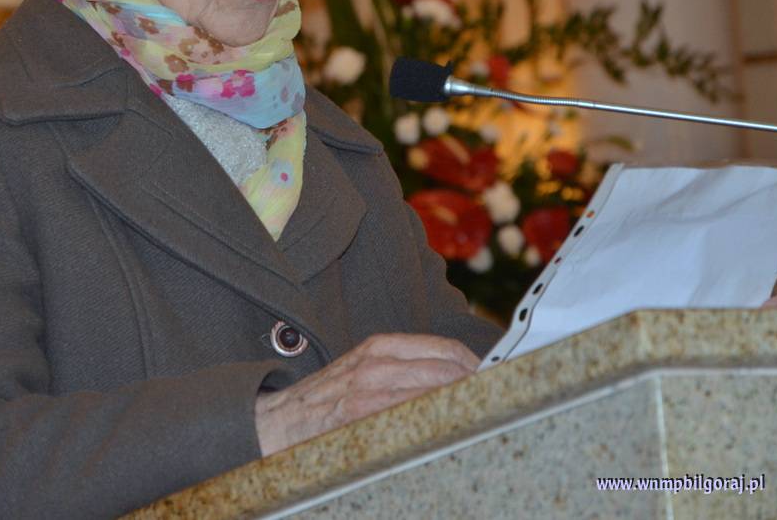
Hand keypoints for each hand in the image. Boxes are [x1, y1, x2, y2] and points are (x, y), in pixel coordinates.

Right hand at [254, 333, 478, 456]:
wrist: (275, 422)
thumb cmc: (322, 403)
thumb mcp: (360, 372)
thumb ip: (399, 371)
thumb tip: (451, 382)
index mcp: (379, 347)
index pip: (445, 349)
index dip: (476, 366)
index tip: (497, 382)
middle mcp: (377, 360)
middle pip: (449, 367)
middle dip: (478, 385)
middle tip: (501, 402)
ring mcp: (369, 386)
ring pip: (436, 387)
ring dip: (465, 401)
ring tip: (485, 415)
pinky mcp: (361, 412)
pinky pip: (412, 411)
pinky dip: (437, 417)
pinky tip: (451, 429)